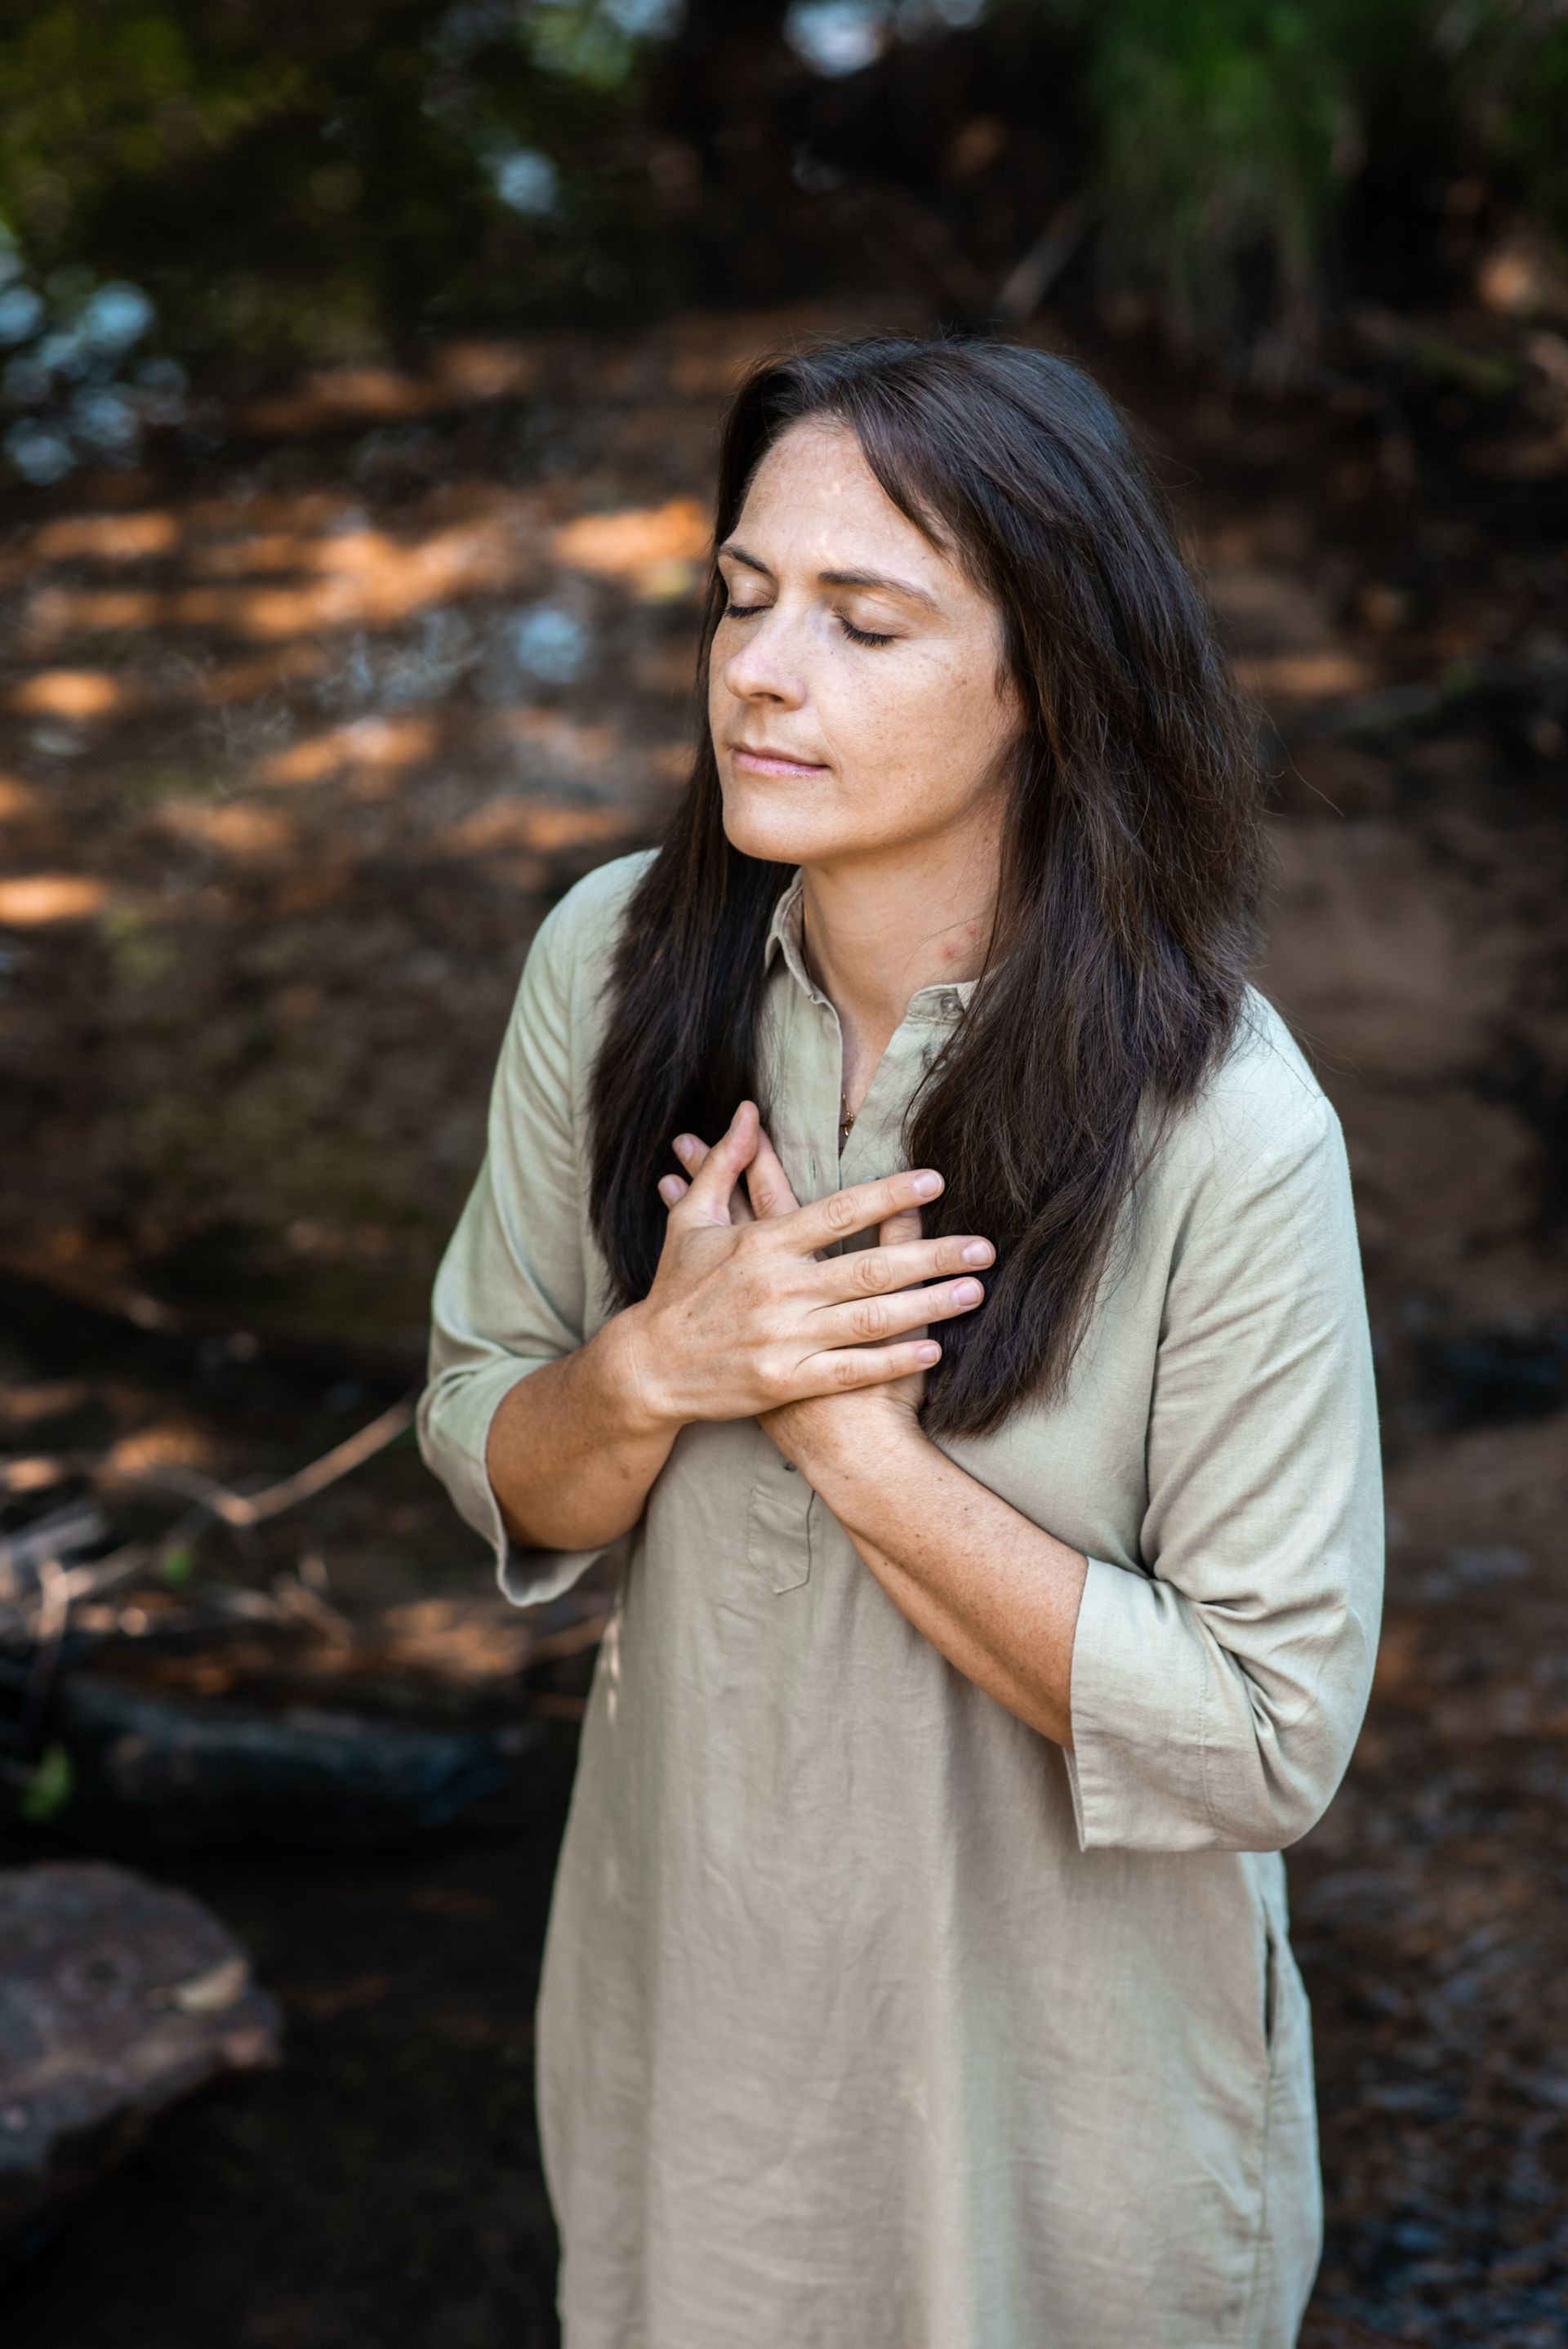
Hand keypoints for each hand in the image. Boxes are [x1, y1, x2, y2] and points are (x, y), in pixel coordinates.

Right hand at [654, 1116, 986, 1461]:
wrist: (646, 1369)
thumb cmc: (676, 1290)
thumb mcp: (693, 1221)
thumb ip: (725, 1165)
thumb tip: (746, 1111)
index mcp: (760, 1244)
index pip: (836, 1212)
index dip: (888, 1196)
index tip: (935, 1181)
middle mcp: (776, 1289)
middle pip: (869, 1268)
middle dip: (932, 1256)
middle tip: (984, 1246)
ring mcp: (781, 1338)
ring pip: (869, 1319)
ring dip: (928, 1305)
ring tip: (974, 1291)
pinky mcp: (783, 1383)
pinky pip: (849, 1370)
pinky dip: (892, 1360)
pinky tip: (934, 1349)